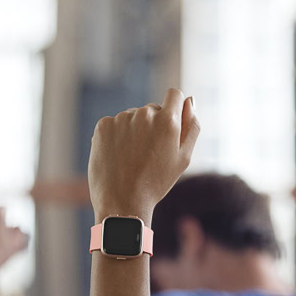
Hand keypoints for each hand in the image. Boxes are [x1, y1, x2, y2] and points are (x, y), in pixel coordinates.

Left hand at [88, 88, 199, 221]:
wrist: (122, 202)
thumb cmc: (156, 183)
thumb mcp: (183, 158)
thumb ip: (191, 126)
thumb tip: (190, 100)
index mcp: (168, 121)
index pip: (175, 94)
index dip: (174, 108)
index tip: (169, 126)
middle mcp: (145, 113)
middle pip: (153, 109)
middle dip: (154, 126)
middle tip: (150, 155)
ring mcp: (122, 118)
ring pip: (133, 118)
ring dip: (135, 132)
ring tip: (133, 159)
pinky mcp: (103, 125)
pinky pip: (115, 124)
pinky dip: (117, 137)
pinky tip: (119, 156)